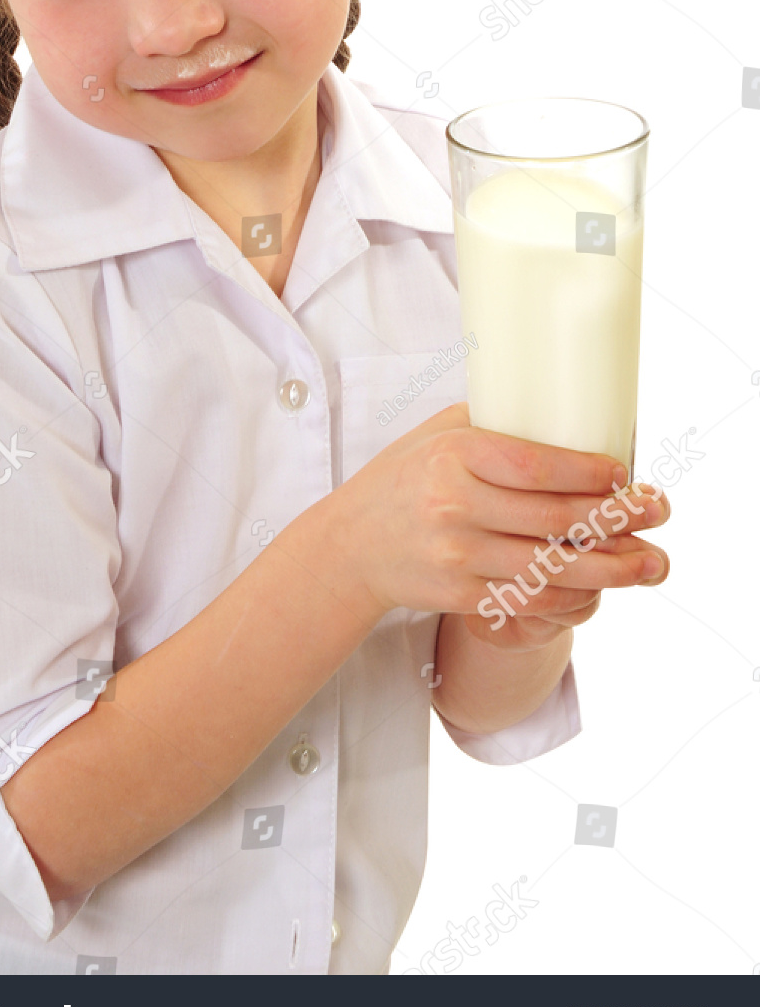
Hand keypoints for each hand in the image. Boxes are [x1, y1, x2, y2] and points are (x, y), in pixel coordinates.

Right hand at [331, 401, 671, 624]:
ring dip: (610, 567)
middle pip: (554, 517)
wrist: (350, 547)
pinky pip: (529, 598)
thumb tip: (559, 408)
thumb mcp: (433, 436)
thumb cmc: (400, 482)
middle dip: (616, 518)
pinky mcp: (460, 595)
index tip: (624, 474)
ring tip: (650, 563)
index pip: (535, 466)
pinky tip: (601, 587)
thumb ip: (489, 422)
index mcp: (453, 458)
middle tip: (657, 512)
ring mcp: (458, 556)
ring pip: (550, 566)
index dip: (588, 473)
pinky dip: (572, 595)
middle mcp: (455, 507)